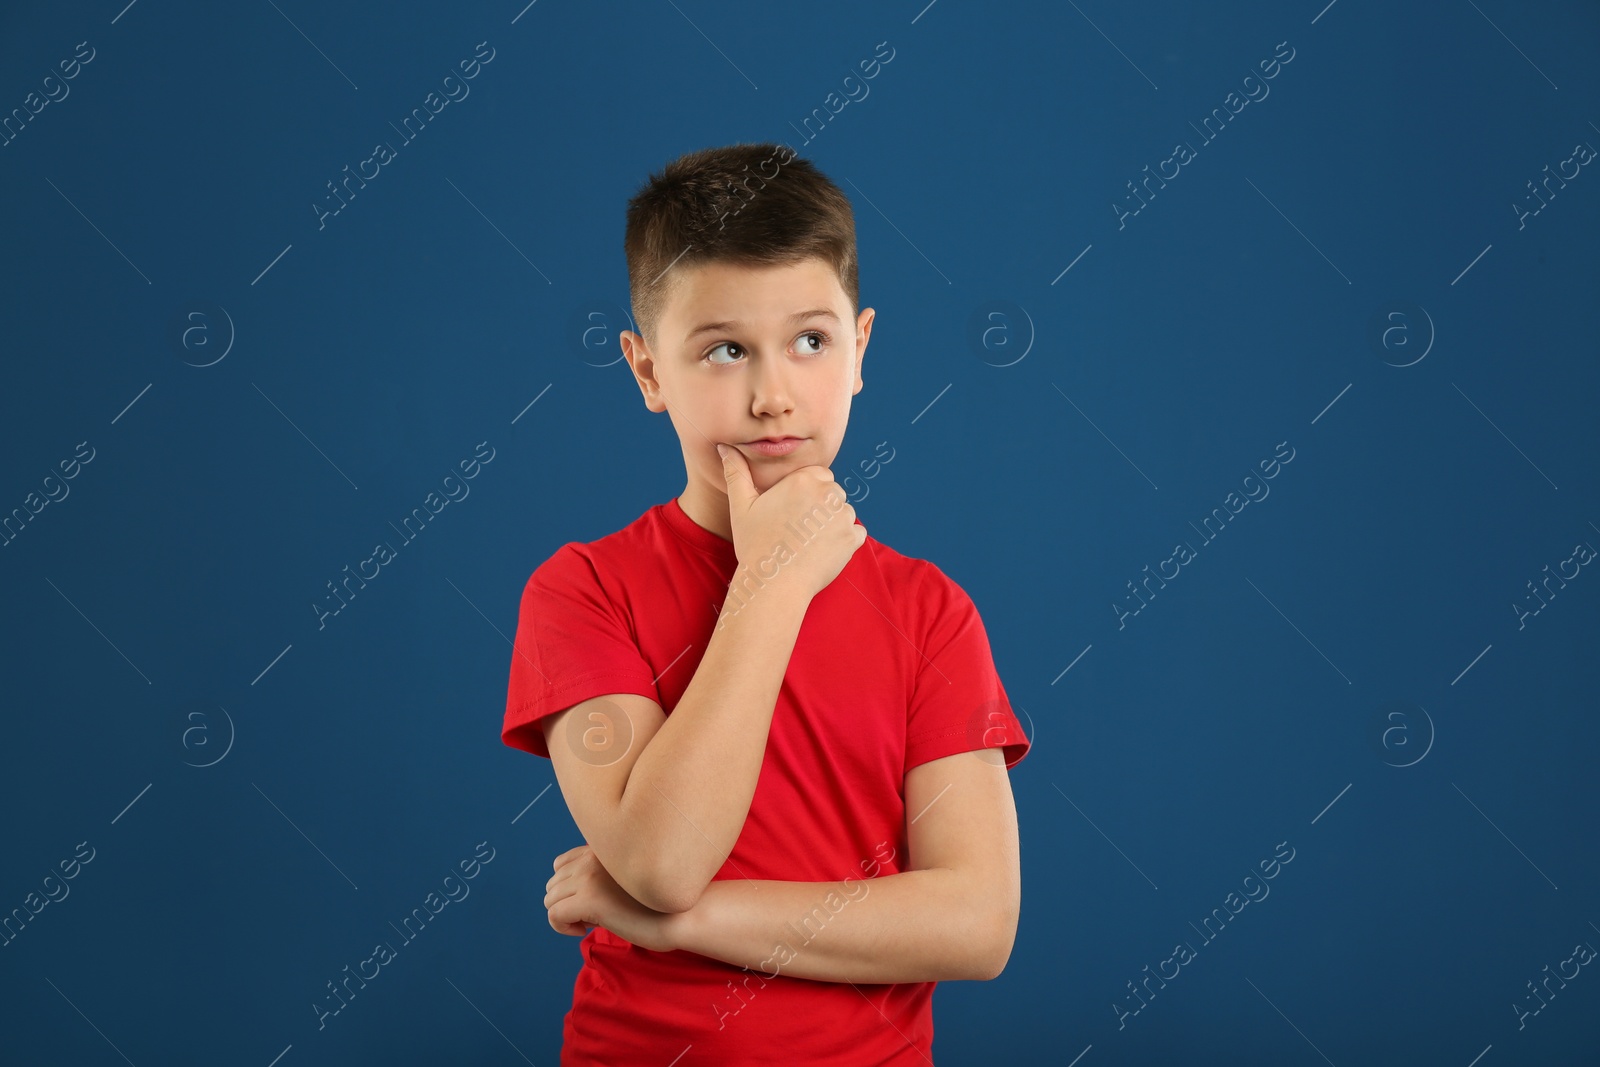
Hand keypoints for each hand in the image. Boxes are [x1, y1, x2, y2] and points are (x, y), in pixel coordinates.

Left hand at [544, 844, 677, 952]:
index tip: (590, 903)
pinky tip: (584, 929)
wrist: (684, 915)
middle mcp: (593, 858)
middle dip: (567, 903)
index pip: (561, 864)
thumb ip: (603, 877)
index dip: (569, 888)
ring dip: (564, 915)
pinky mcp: (590, 899)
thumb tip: (573, 896)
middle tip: (593, 915)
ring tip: (590, 922)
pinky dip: (562, 926)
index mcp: (603, 850)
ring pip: (550, 899)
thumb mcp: (628, 879)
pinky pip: (554, 914)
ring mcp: (590, 877)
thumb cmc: (660, 904)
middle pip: (553, 883)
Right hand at [718, 443, 866, 600]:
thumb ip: (736, 472)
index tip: (792, 511)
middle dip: (821, 506)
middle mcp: (827, 493)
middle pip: (833, 492)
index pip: (819, 475)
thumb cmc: (755, 545)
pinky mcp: (852, 538)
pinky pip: (856, 532)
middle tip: (798, 529)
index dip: (806, 493)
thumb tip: (724, 447)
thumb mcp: (741, 506)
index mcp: (803, 480)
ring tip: (808, 541)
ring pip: (844, 512)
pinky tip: (822, 551)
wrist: (774, 584)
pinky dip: (844, 541)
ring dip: (832, 523)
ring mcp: (843, 516)